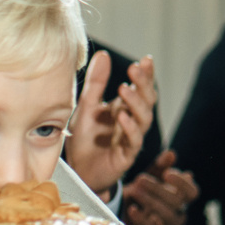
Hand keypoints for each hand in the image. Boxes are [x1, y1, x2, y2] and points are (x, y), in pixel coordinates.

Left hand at [65, 51, 156, 191]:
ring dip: (136, 103)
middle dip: (143, 84)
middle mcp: (131, 121)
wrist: (78, 171)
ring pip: (144, 119)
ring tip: (125, 89)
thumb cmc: (85, 139)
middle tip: (135, 68)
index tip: (145, 59)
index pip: (140, 88)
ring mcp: (130, 138)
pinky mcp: (126, 155)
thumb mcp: (86, 106)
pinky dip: (130, 128)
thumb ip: (96, 83)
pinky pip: (133, 141)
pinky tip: (122, 116)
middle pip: (147, 101)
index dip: (145, 75)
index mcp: (124, 107)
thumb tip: (103, 54)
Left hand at [122, 149, 196, 224]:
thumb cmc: (140, 197)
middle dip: (157, 189)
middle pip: (176, 201)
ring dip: (150, 201)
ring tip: (134, 191)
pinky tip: (132, 209)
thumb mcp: (148, 180)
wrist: (123, 221)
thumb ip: (159, 167)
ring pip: (167, 215)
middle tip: (139, 179)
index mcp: (180, 199)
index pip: (192, 192)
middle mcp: (179, 214)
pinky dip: (143, 219)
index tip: (167, 174)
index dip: (182, 183)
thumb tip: (171, 153)